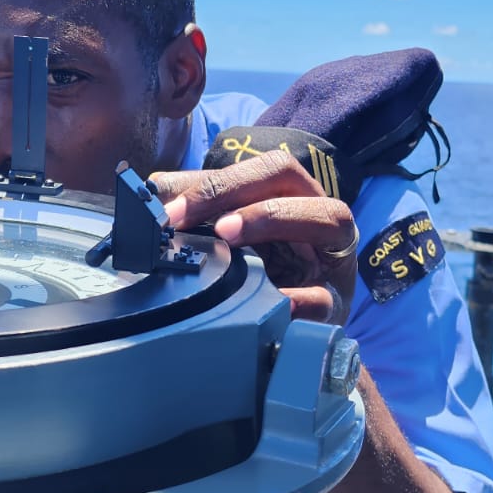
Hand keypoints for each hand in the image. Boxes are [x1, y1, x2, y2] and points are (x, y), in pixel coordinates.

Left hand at [148, 150, 358, 323]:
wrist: (304, 325)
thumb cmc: (270, 267)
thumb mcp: (234, 233)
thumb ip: (200, 209)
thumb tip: (154, 191)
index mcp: (291, 191)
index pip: (258, 167)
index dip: (212, 182)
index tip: (169, 210)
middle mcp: (318, 211)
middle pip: (286, 174)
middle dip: (231, 189)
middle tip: (185, 218)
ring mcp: (335, 254)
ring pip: (326, 216)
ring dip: (269, 217)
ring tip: (224, 234)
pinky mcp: (338, 300)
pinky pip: (325, 295)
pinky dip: (300, 299)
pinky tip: (271, 301)